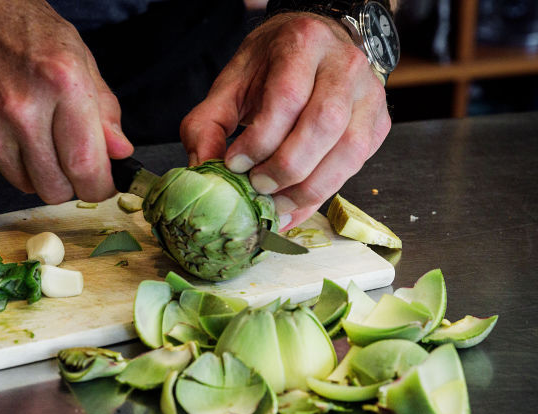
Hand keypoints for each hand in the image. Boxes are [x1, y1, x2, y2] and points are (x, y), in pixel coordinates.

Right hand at [0, 0, 133, 203]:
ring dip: (39, 172)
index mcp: (61, 82)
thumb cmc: (23, 30)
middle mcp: (21, 108)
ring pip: (27, 186)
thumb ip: (104, 110)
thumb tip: (120, 153)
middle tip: (71, 163)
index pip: (86, 167)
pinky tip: (7, 126)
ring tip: (36, 135)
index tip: (103, 186)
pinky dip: (9, 158)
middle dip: (71, 184)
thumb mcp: (78, 57)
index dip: (100, 187)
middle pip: (56, 189)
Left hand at [180, 13, 390, 229]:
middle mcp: (345, 64)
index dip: (261, 140)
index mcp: (303, 43)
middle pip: (324, 125)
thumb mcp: (230, 86)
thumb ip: (207, 125)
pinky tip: (295, 202)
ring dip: (309, 188)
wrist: (314, 47)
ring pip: (348, 151)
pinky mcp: (379, 123)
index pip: (287, 98)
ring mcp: (369, 94)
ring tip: (277, 202)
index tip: (235, 163)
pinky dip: (324, 192)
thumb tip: (204, 170)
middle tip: (258, 186)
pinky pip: (357, 165)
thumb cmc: (270, 68)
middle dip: (286, 167)